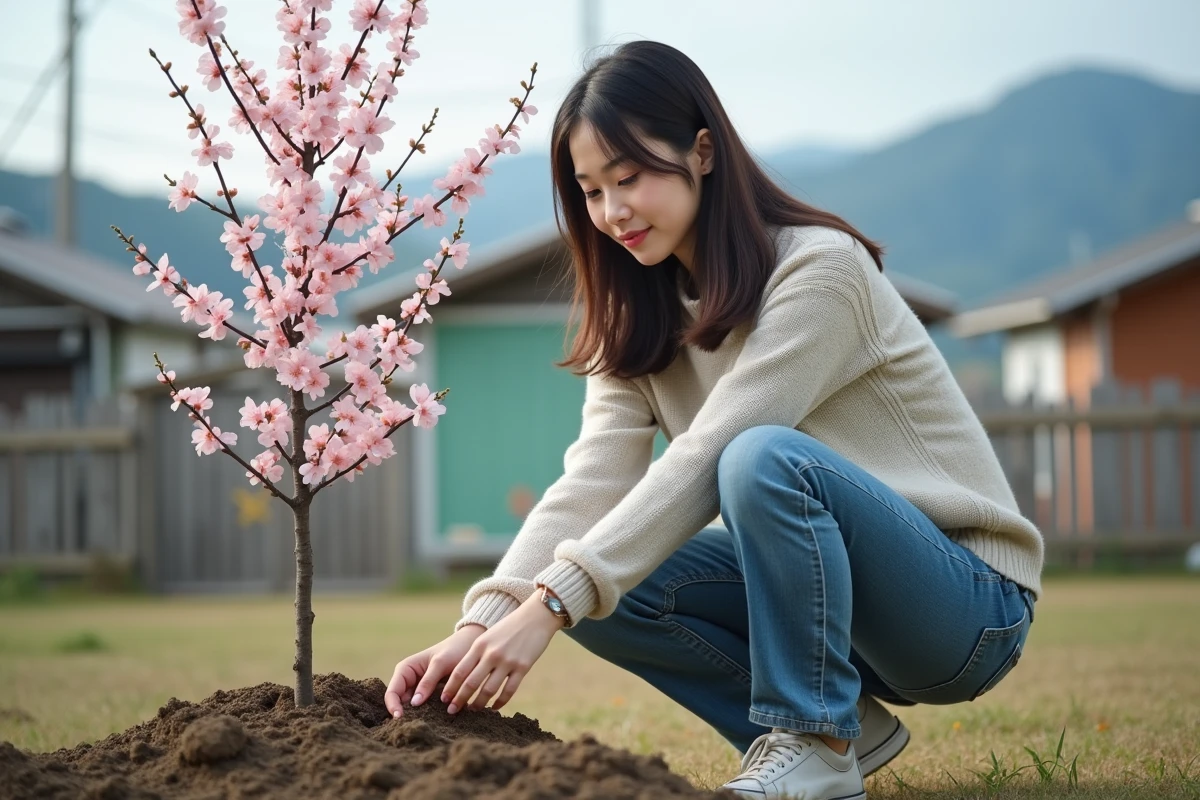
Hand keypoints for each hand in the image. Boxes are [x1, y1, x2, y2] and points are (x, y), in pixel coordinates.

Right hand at [384, 623, 485, 718]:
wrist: (470, 646)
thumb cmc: (454, 650)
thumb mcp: (441, 663)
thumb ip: (428, 681)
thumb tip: (414, 703)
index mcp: (405, 670)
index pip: (392, 692)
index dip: (393, 706)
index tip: (400, 718)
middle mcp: (409, 681)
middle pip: (401, 704)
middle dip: (406, 715)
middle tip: (413, 726)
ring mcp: (420, 690)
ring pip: (414, 710)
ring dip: (419, 717)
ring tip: (427, 724)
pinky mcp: (432, 698)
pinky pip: (428, 710)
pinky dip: (431, 716)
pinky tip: (438, 721)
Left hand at [440, 592, 564, 713]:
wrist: (536, 616)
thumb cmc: (509, 627)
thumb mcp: (488, 636)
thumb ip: (476, 654)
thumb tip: (463, 677)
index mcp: (480, 645)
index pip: (460, 671)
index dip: (450, 688)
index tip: (443, 700)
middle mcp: (491, 654)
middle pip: (471, 683)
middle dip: (459, 700)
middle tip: (452, 711)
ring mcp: (507, 661)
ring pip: (488, 690)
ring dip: (479, 703)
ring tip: (473, 710)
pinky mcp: (523, 667)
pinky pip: (509, 691)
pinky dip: (500, 702)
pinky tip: (495, 707)